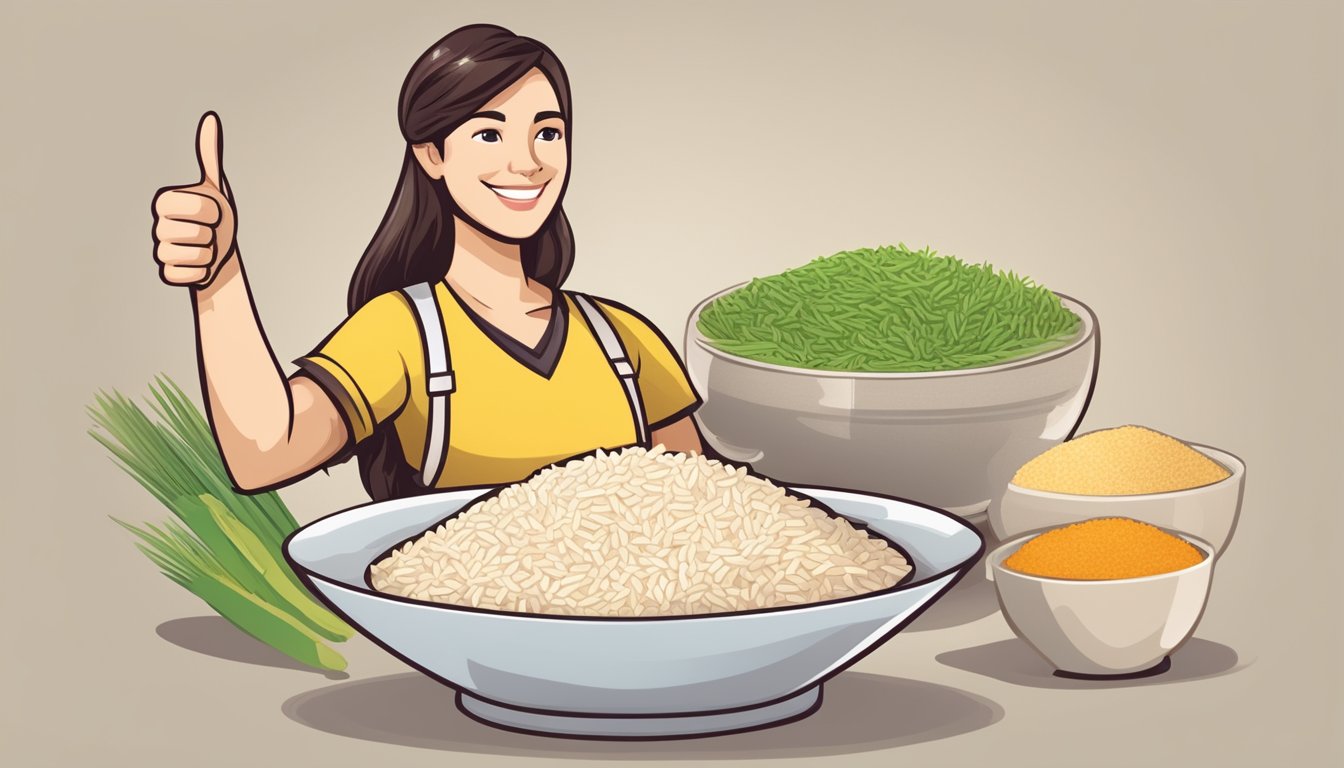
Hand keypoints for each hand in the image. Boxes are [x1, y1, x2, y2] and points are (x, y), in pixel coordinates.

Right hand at [151, 112, 236, 286]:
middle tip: (209, 232)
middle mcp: (156, 226)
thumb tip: (210, 118)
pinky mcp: (166, 274)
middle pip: (200, 233)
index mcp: (164, 201)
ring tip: (205, 248)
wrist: (219, 251)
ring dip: (211, 254)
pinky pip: (190, 276)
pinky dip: (203, 272)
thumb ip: (210, 155)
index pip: (203, 207)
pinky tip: (198, 265)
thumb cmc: (216, 216)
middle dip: (215, 235)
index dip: (216, 211)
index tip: (212, 212)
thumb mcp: (215, 187)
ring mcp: (159, 251)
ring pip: (197, 256)